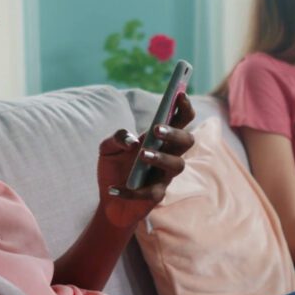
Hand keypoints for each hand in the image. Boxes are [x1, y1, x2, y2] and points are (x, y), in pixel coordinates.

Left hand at [96, 93, 195, 227]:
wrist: (108, 200)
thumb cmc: (114, 168)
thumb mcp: (107, 148)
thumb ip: (116, 137)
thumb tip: (131, 141)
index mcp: (160, 139)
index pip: (181, 119)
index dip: (184, 107)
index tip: (179, 94)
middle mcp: (168, 155)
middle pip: (187, 141)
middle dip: (175, 132)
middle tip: (156, 129)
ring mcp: (164, 176)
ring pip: (177, 165)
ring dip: (160, 158)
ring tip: (141, 155)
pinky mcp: (156, 196)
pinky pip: (150, 193)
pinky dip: (131, 191)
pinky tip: (113, 188)